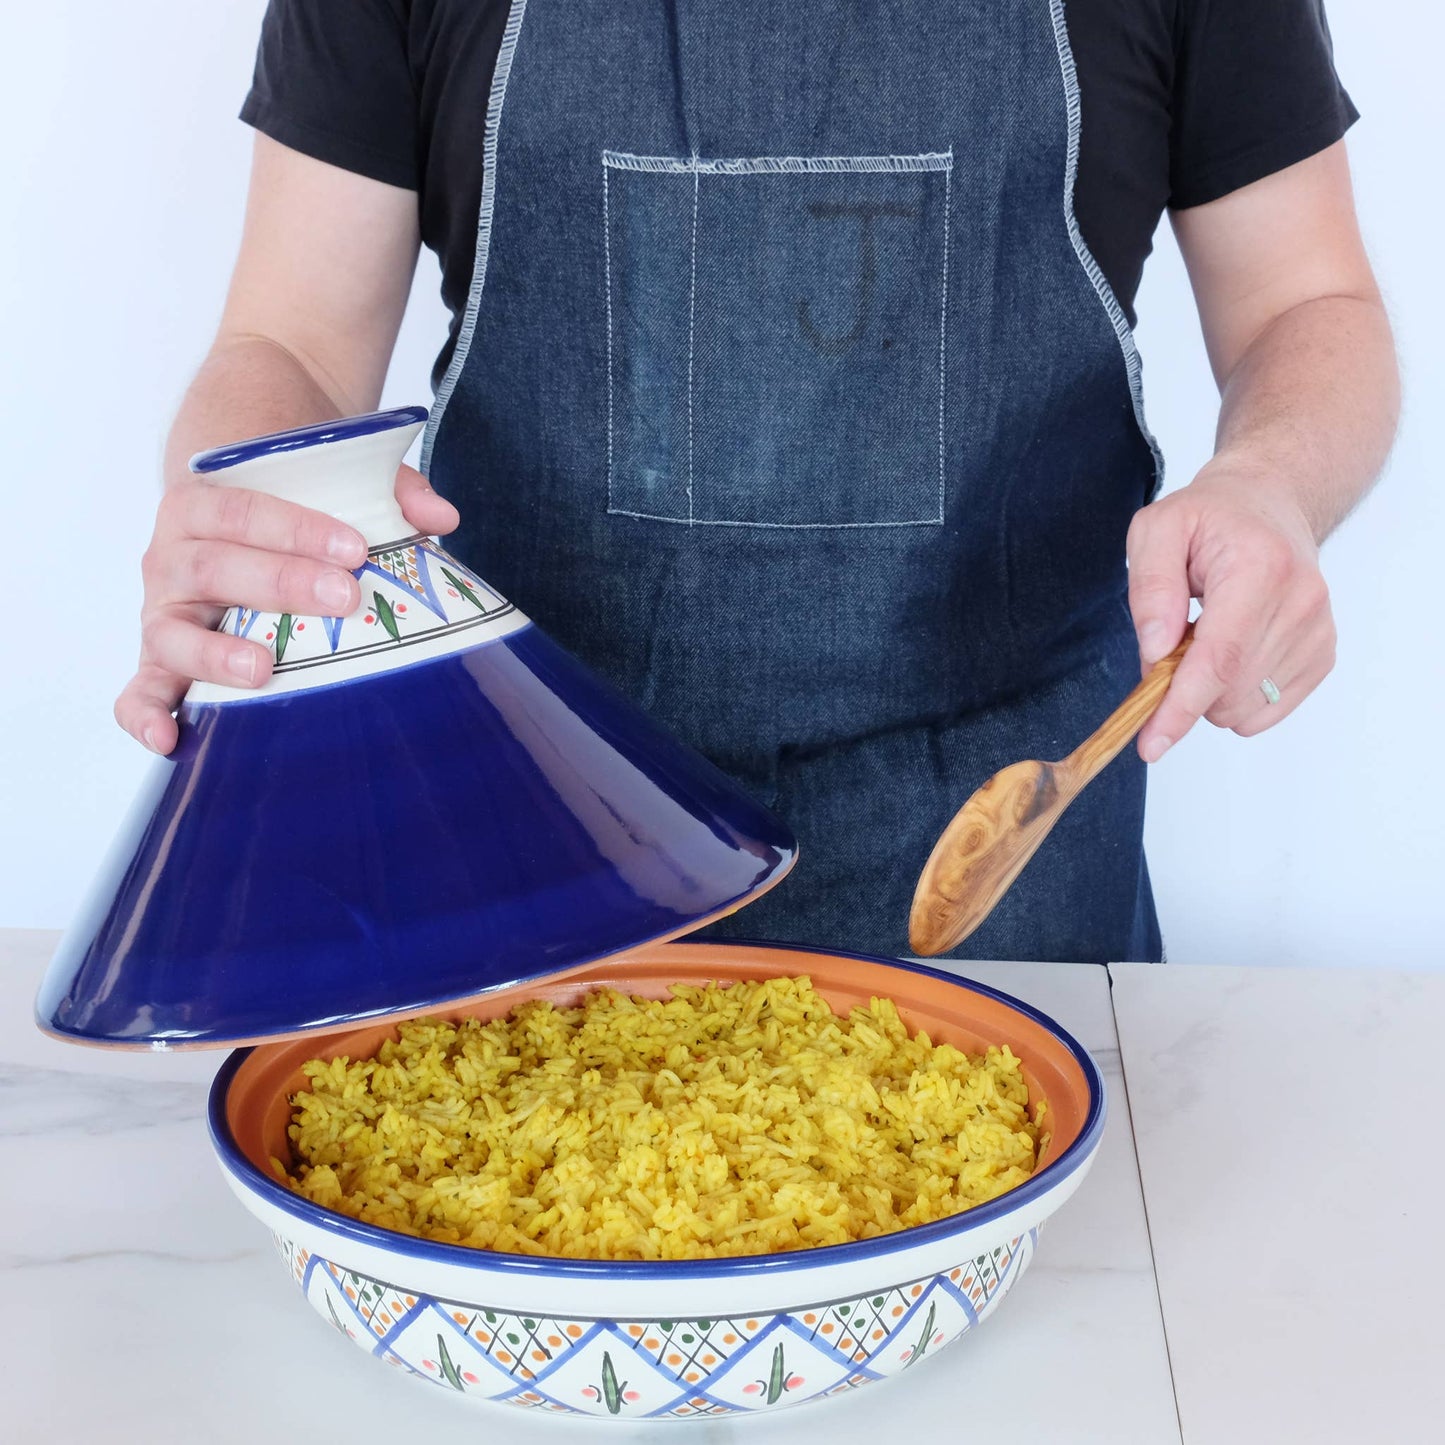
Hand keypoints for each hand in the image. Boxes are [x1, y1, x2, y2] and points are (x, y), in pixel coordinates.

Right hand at [114, 463, 458, 754]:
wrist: (220, 509)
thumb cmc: (284, 506)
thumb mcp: (331, 483)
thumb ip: (389, 490)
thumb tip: (443, 517)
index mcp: (204, 504)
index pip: (243, 510)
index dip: (297, 528)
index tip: (356, 548)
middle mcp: (173, 556)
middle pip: (214, 567)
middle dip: (280, 583)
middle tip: (345, 597)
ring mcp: (164, 612)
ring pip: (171, 631)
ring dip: (213, 654)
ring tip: (263, 670)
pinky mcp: (162, 659)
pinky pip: (143, 689)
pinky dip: (147, 714)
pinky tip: (172, 739)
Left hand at [1126, 458, 1335, 761]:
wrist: (1270, 503)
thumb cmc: (1209, 517)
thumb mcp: (1157, 530)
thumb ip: (1150, 588)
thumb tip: (1157, 653)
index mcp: (1259, 568)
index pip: (1220, 659)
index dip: (1181, 708)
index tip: (1151, 744)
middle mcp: (1301, 603)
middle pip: (1229, 690)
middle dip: (1182, 690)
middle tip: (1170, 642)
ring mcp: (1318, 631)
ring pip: (1245, 707)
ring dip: (1208, 691)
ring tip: (1204, 636)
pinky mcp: (1322, 654)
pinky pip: (1267, 709)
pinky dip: (1235, 697)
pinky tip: (1230, 654)